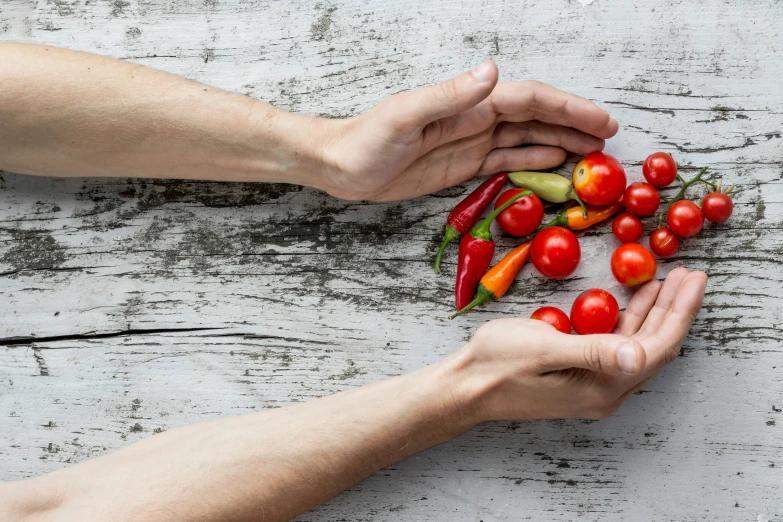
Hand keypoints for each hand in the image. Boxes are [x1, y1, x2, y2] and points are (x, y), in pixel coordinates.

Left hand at [316, 61, 617, 200]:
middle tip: (610, 140)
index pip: (529, 101)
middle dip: (574, 124)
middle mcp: (476, 119)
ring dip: (561, 143)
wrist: (341, 165)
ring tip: (593, 154)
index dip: (567, 108)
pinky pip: (506, 160)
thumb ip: (449, 95)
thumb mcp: (405, 116)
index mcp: (468, 104)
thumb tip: (492, 72)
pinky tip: (554, 163)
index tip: (600, 122)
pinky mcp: (462, 165)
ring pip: (527, 138)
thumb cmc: (366, 140)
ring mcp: (471, 141)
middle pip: (536, 118)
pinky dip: (533, 161)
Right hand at [447, 268, 706, 421]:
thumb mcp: (542, 349)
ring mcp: (592, 386)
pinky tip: (633, 300)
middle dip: (674, 310)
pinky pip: (618, 347)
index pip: (656, 348)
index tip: (693, 280)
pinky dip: (630, 320)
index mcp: (601, 388)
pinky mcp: (580, 377)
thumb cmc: (495, 364)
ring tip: (669, 281)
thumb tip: (638, 356)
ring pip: (638, 347)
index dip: (678, 312)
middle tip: (690, 275)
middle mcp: (604, 392)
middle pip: (653, 348)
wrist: (464, 386)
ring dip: (654, 313)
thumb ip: (592, 352)